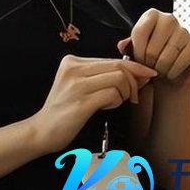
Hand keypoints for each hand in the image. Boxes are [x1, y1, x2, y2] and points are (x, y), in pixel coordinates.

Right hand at [31, 54, 157, 154]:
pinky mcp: (81, 102)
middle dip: (135, 79)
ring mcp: (76, 85)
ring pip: (118, 78)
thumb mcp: (78, 85)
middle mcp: (74, 68)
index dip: (133, 66)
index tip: (148, 74)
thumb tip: (135, 73)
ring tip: (116, 102)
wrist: (42, 130)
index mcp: (72, 61)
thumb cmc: (64, 110)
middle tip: (138, 92)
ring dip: (124, 92)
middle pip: (117, 66)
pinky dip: (116, 100)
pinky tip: (108, 107)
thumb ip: (99, 76)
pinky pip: (112, 94)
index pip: (111, 59)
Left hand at [116, 9, 189, 86]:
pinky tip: (170, 73)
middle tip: (151, 67)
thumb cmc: (150, 58)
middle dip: (148, 64)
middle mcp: (169, 18)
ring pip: (165, 59)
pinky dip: (172, 73)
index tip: (139, 60)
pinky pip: (180, 64)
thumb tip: (122, 45)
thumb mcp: (136, 51)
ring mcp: (185, 30)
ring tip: (159, 70)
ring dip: (160, 71)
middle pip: (152, 49)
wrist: (171, 70)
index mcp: (152, 14)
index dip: (136, 53)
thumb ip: (128, 47)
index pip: (139, 34)